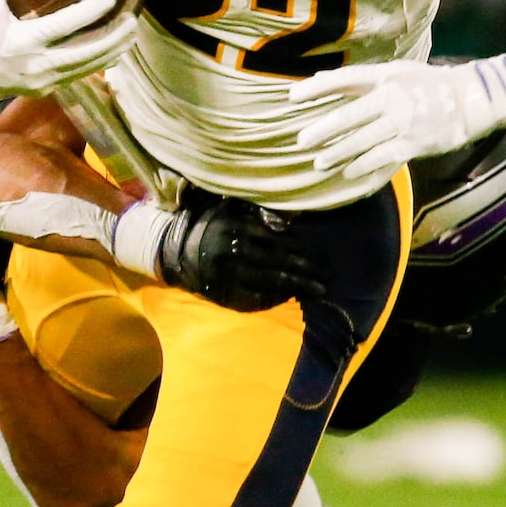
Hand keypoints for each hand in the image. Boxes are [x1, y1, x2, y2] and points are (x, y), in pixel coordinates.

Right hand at [0, 0, 137, 98]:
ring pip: (85, 69)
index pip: (62, 27)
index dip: (87, 13)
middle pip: (84, 54)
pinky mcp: (44, 90)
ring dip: (110, 53)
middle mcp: (35, 67)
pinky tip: (113, 50)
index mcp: (22, 43)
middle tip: (132, 21)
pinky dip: (97, 63)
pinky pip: (76, 76)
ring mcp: (42, 82)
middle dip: (111, 39)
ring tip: (130, 35)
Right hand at [154, 195, 327, 311]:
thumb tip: (291, 221)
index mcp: (237, 228)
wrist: (176, 250)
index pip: (280, 240)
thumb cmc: (210, 224)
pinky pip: (256, 298)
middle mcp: (234, 252)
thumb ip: (257, 212)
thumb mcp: (230, 208)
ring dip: (299, 286)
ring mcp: (229, 276)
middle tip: (329, 275)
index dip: (305, 250)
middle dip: (308, 270)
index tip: (323, 256)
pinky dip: (276, 297)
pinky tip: (291, 295)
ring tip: (319, 289)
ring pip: (272, 282)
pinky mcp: (224, 294)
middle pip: (281, 262)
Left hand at [287, 58, 496, 182]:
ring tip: (319, 163)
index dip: (317, 88)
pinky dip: (364, 168)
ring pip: (362, 142)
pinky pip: (383, 159)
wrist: (469, 100)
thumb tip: (319, 77)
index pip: (344, 79)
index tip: (292, 97)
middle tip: (301, 142)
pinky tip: (349, 175)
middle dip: (322, 131)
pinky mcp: (414, 144)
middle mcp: (392, 98)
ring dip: (338, 154)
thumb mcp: (395, 73)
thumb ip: (359, 78)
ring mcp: (403, 123)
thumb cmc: (427, 85)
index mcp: (385, 76)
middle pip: (349, 116)